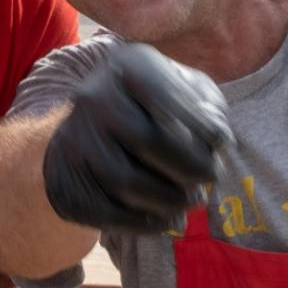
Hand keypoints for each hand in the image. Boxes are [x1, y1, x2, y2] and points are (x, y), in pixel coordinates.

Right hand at [43, 42, 232, 231]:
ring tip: (192, 201)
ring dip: (170, 200)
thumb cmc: (157, 105)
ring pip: (126, 181)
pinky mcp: (64, 178)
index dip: (199, 123)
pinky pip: (105, 211)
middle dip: (190, 166)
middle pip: (148, 140)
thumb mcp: (187, 89)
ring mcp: (72, 138)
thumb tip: (214, 141)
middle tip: (211, 178)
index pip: (164, 94)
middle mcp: (92, 97)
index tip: (222, 142)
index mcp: (127, 64)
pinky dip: (145, 223)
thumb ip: (207, 106)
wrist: (96, 128)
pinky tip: (168, 221)